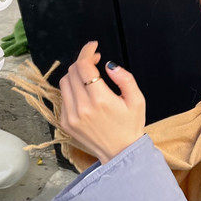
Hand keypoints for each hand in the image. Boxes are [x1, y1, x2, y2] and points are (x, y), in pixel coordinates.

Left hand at [59, 41, 145, 163]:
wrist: (120, 153)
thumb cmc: (131, 125)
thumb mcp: (137, 100)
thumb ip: (125, 78)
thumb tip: (109, 65)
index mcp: (100, 100)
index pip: (83, 66)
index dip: (87, 52)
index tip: (94, 47)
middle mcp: (82, 107)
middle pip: (72, 72)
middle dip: (83, 62)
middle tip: (95, 61)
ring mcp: (70, 116)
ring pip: (64, 83)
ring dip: (76, 74)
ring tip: (89, 76)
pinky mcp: (65, 123)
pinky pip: (64, 97)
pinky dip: (72, 89)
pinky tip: (84, 93)